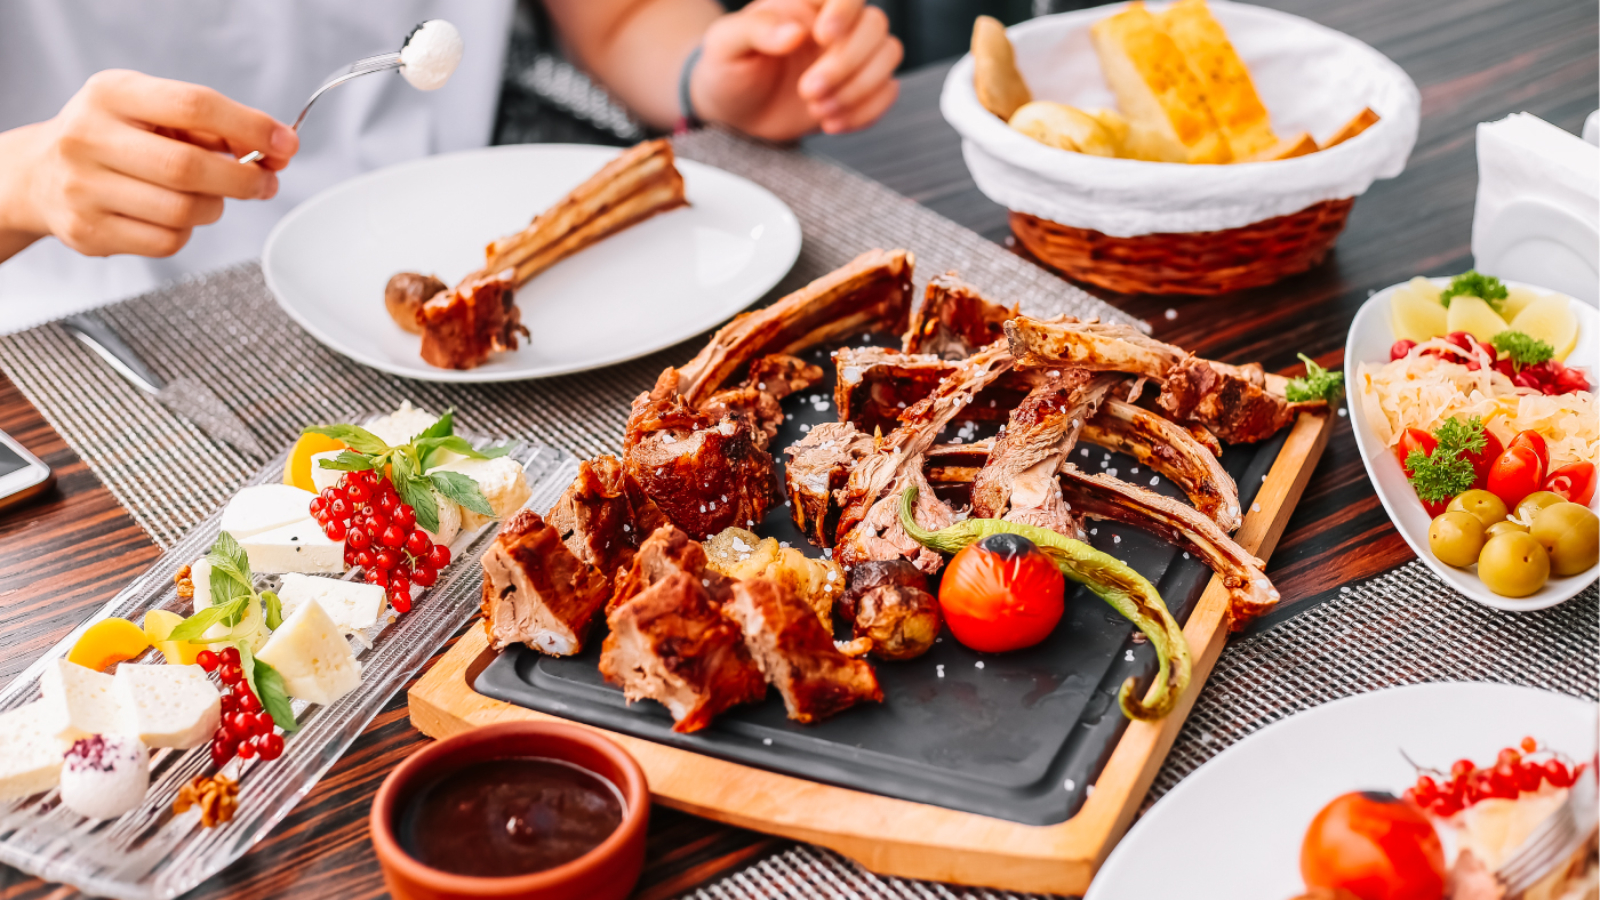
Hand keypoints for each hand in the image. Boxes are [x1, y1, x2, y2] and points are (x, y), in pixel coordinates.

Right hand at [0, 70, 297, 261]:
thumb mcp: (153, 111)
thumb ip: (214, 127)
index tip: (285, 142)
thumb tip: (277, 149)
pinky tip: (173, 216)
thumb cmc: (115, 138)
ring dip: (213, 207)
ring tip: (207, 196)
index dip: (250, 126)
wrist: (40, 174)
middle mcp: (89, 137)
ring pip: (182, 211)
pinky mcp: (88, 231)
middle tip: (265, 182)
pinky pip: (167, 242)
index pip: (194, 104)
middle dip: (243, 180)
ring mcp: (83, 187)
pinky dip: (186, 233)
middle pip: (188, 167)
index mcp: (112, 94)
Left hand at [692, 0, 902, 140]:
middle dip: (846, 63)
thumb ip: (756, 29)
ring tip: (818, 110)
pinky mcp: (859, 89)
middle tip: (807, 90)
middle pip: (875, 25)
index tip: (821, 37)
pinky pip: (888, 91)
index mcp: (806, 3)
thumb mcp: (725, 45)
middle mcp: (836, 24)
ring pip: (889, 54)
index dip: (844, 11)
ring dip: (859, 88)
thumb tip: (795, 31)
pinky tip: (830, 123)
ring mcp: (852, 56)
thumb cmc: (727, 68)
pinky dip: (866, 111)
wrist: (733, 110)